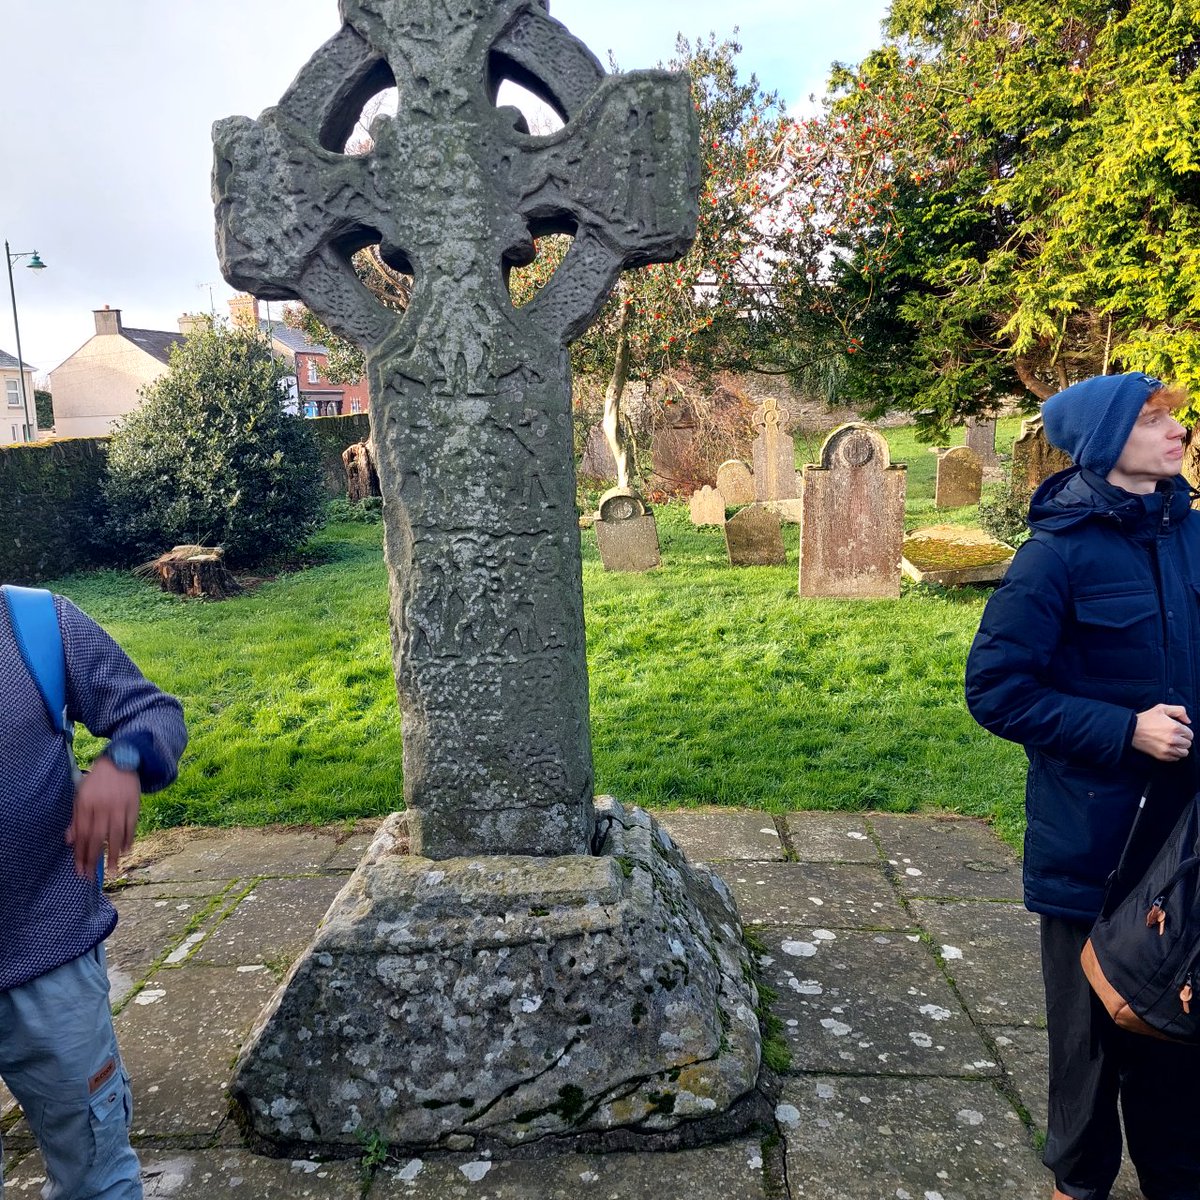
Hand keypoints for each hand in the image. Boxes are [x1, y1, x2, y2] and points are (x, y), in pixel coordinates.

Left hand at [67, 757, 140, 878]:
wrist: (120, 761)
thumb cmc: (97, 781)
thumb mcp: (80, 796)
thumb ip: (76, 819)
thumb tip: (70, 841)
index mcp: (86, 804)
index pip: (82, 834)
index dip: (80, 854)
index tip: (80, 870)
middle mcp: (102, 807)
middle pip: (97, 837)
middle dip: (93, 859)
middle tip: (92, 877)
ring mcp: (119, 806)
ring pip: (115, 834)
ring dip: (114, 854)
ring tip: (112, 870)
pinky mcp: (134, 804)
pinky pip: (131, 826)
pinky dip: (129, 839)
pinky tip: (126, 851)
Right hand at [1132, 704, 1193, 761]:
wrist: (1130, 730)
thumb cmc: (1146, 719)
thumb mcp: (1161, 708)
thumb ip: (1179, 711)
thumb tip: (1188, 721)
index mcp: (1175, 727)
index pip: (1190, 734)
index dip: (1184, 732)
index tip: (1177, 731)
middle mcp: (1173, 739)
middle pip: (1188, 744)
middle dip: (1183, 740)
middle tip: (1174, 736)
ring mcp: (1168, 749)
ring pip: (1184, 752)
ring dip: (1180, 748)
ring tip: (1172, 744)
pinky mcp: (1162, 756)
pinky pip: (1176, 758)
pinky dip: (1174, 754)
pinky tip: (1168, 748)